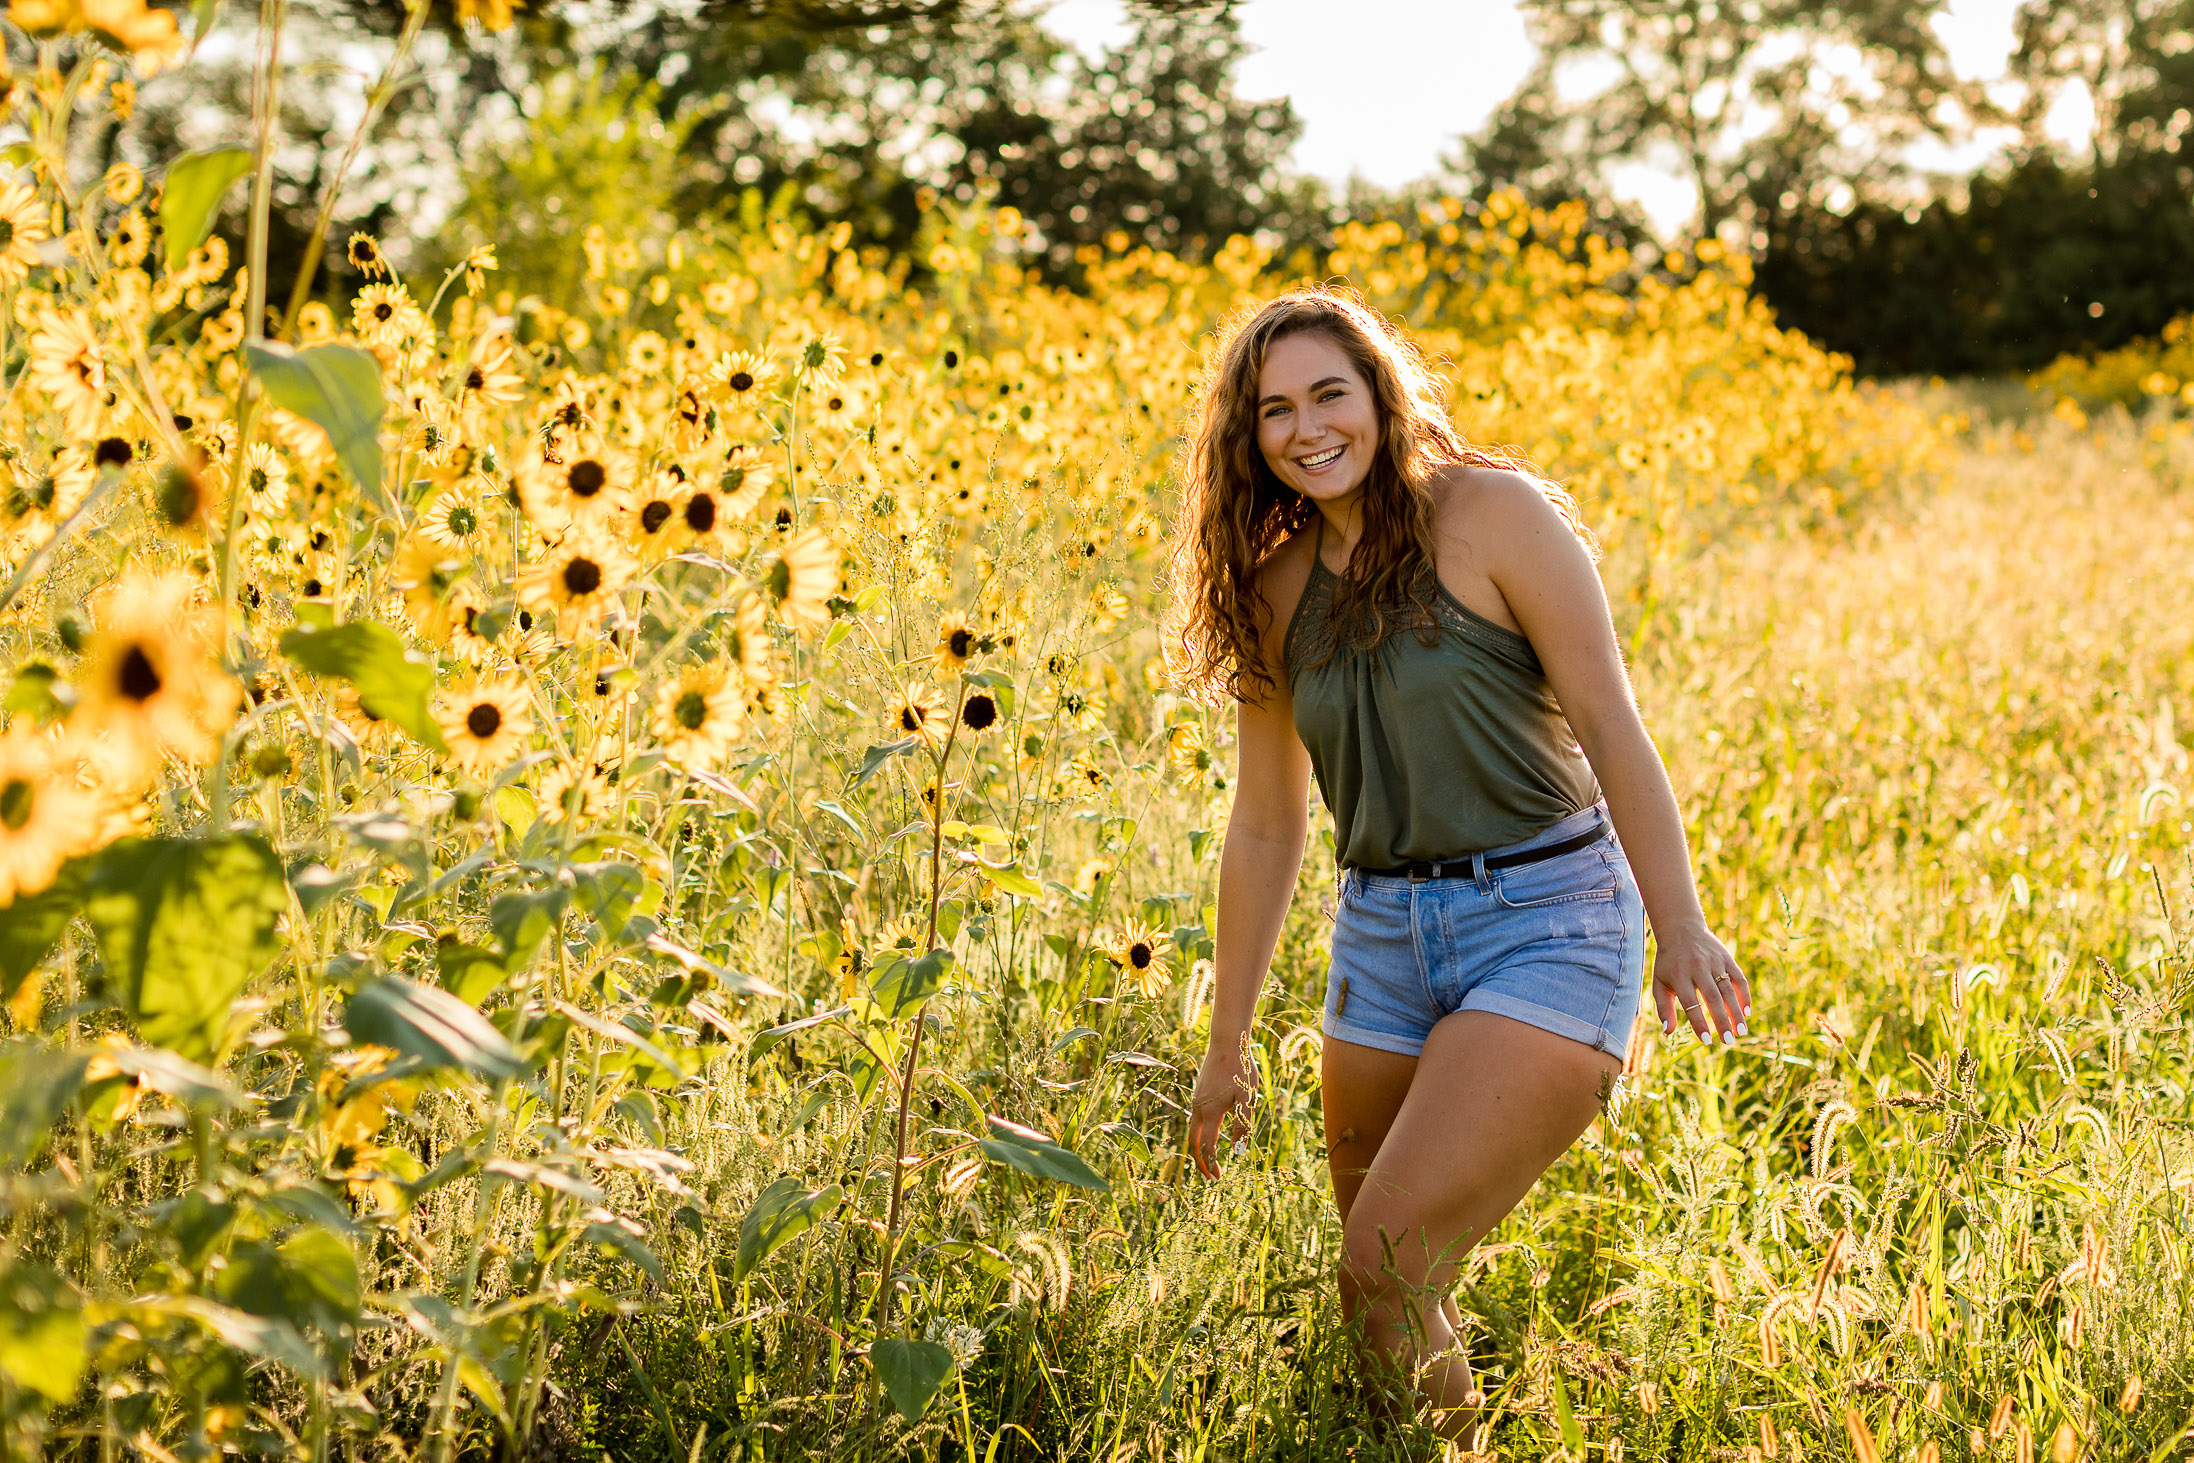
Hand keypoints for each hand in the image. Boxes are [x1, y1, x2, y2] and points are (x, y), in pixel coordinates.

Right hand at [1186, 1034, 1258, 1177]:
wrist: (1227, 1042)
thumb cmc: (1240, 1069)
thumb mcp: (1247, 1098)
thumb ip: (1242, 1124)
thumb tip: (1237, 1149)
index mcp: (1210, 1113)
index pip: (1207, 1147)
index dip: (1211, 1165)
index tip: (1217, 1178)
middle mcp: (1199, 1109)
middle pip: (1193, 1142)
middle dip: (1200, 1161)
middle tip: (1209, 1176)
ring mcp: (1197, 1100)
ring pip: (1193, 1131)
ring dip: (1199, 1148)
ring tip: (1208, 1159)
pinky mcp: (1199, 1092)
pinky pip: (1195, 1119)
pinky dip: (1199, 1134)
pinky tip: (1209, 1135)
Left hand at [1652, 923, 1749, 1044]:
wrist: (1680, 929)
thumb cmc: (1669, 962)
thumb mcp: (1660, 982)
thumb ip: (1664, 1007)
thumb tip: (1668, 1032)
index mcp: (1679, 976)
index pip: (1691, 1004)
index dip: (1699, 1023)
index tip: (1707, 1041)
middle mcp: (1698, 968)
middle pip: (1713, 998)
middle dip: (1722, 1021)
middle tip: (1729, 1041)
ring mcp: (1714, 962)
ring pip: (1728, 990)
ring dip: (1737, 1012)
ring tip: (1741, 1032)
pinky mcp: (1726, 958)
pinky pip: (1739, 979)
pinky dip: (1744, 995)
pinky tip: (1747, 1012)